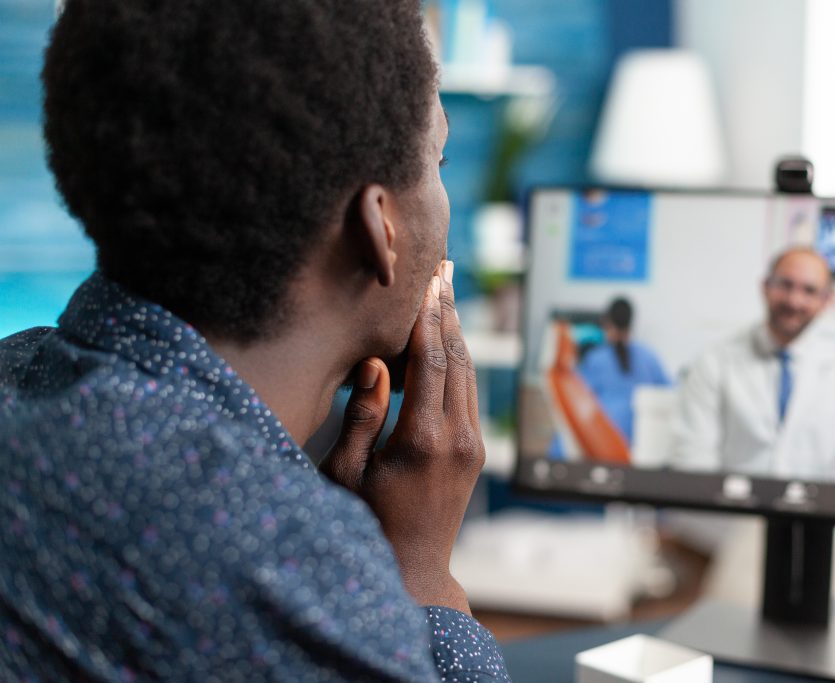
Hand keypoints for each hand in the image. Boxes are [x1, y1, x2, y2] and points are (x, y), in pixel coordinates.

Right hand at [320, 261, 483, 612]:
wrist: (412, 570)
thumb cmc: (364, 523)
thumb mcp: (345, 474)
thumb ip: (361, 415)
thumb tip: (376, 363)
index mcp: (423, 440)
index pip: (430, 361)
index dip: (428, 316)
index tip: (427, 279)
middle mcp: (458, 439)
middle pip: (458, 357)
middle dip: (449, 310)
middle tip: (444, 267)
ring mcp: (473, 446)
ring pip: (469, 372)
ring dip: (457, 330)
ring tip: (447, 291)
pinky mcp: (476, 452)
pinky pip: (470, 392)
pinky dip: (459, 359)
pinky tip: (448, 338)